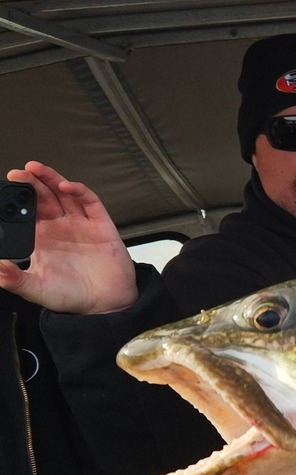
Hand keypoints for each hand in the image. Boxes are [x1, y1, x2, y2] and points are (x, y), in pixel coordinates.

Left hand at [0, 163, 137, 314]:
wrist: (105, 305)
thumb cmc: (72, 296)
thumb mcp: (36, 289)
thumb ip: (14, 280)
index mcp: (42, 239)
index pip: (26, 212)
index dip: (17, 200)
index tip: (5, 191)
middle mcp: (60, 227)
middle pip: (43, 197)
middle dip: (30, 183)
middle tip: (17, 173)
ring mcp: (80, 223)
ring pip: (63, 193)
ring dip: (50, 179)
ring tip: (35, 168)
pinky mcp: (100, 224)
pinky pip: (89, 202)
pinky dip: (79, 191)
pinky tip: (66, 186)